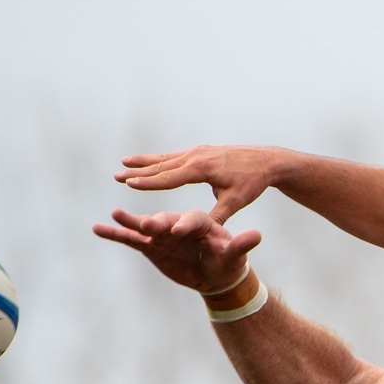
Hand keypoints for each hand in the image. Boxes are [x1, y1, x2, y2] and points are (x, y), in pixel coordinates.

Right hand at [92, 208, 262, 293]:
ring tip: (116, 213)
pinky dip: (115, 232)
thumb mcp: (236, 254)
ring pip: (146, 224)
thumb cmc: (228, 258)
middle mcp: (179, 222)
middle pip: (167, 220)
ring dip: (132, 219)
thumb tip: (257, 237)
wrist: (217, 268)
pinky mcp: (151, 242)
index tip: (178, 230)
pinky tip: (98, 228)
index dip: (186, 224)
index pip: (194, 220)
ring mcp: (162, 232)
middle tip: (148, 224)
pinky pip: (130, 236)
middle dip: (157, 222)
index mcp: (202, 221)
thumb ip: (241, 245)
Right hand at [116, 146, 287, 222]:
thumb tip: (203, 231)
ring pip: (165, 159)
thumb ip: (217, 215)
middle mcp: (197, 157)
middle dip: (138, 172)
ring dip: (144, 162)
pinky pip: (175, 156)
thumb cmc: (252, 183)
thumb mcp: (235, 201)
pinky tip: (147, 161)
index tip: (128, 183)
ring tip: (123, 163)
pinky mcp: (201, 152)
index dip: (148, 182)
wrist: (267, 161)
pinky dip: (158, 159)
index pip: (170, 177)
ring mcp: (198, 153)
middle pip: (162, 166)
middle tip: (116, 176)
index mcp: (202, 169)